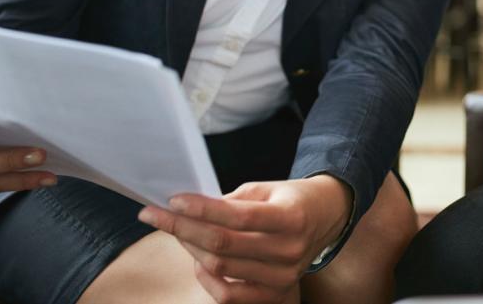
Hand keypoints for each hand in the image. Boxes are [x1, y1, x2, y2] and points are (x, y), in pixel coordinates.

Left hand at [139, 175, 352, 303]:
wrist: (325, 219)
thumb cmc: (291, 200)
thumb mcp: (267, 188)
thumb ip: (231, 201)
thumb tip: (189, 209)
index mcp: (291, 218)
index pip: (238, 217)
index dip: (202, 209)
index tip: (173, 200)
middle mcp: (289, 251)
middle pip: (223, 244)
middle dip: (183, 228)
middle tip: (157, 214)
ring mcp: (283, 277)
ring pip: (220, 268)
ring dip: (190, 248)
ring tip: (177, 231)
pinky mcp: (275, 294)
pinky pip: (228, 295)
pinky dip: (206, 278)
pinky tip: (198, 260)